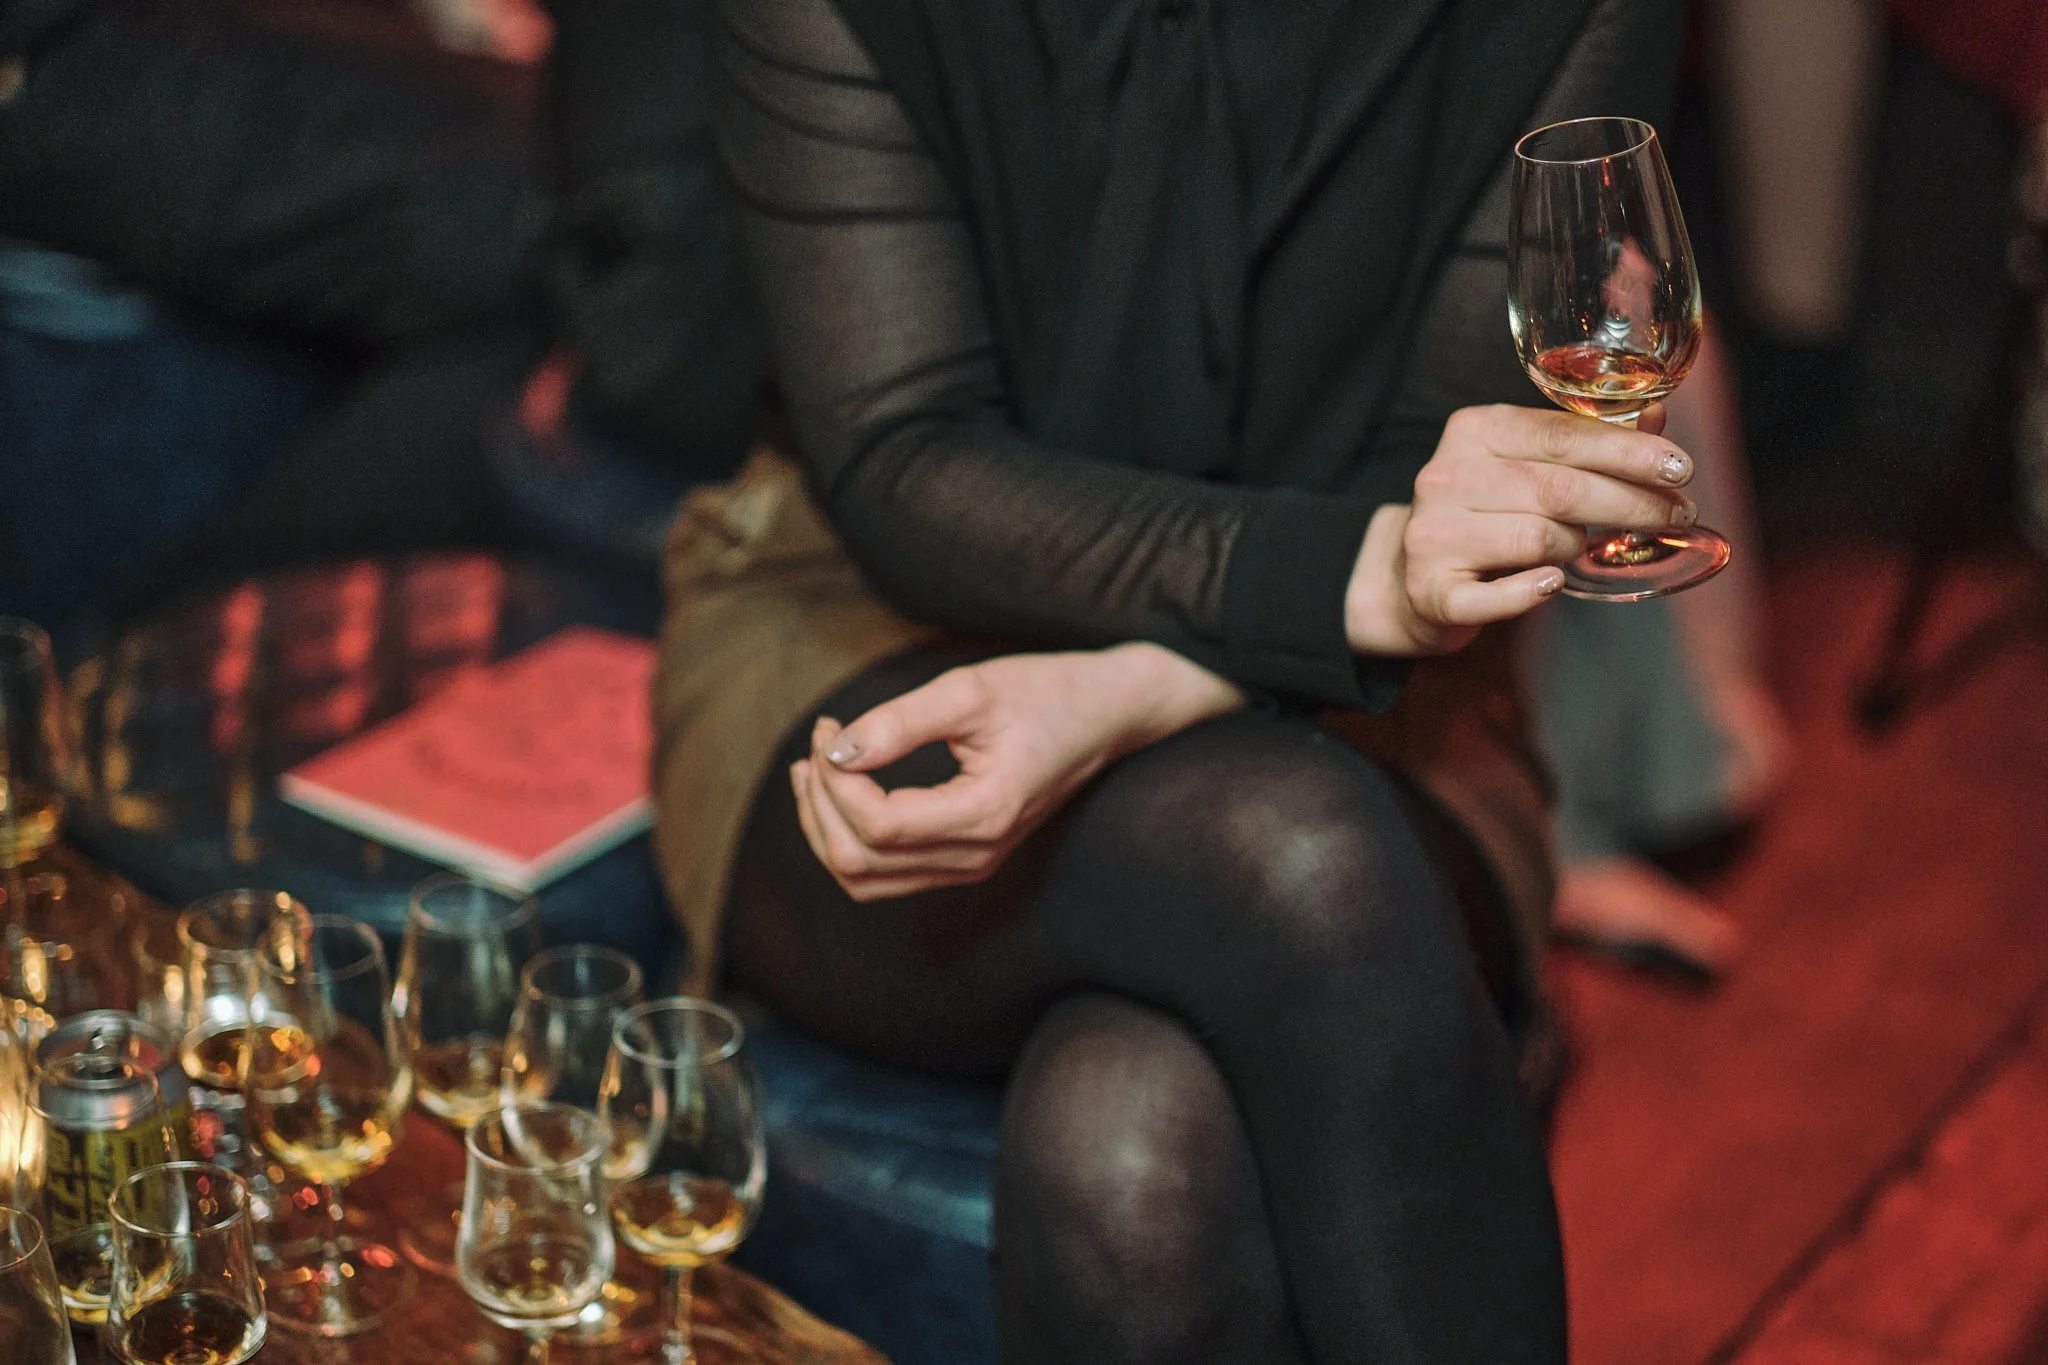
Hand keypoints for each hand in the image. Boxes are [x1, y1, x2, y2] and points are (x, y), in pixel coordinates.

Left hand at [790, 645, 1240, 900]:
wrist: (1105, 716)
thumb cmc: (1045, 694)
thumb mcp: (969, 690)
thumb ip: (899, 722)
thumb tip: (835, 751)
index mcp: (984, 815)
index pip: (877, 826)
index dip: (835, 780)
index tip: (830, 725)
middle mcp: (977, 855)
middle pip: (859, 861)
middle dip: (820, 802)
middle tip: (821, 737)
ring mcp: (970, 864)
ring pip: (862, 878)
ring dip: (824, 826)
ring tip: (814, 765)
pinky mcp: (961, 858)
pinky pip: (883, 873)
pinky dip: (846, 837)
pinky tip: (836, 789)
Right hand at [1345, 403, 1693, 654]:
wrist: (1407, 574)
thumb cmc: (1485, 514)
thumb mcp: (1525, 462)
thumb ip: (1586, 440)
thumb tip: (1657, 416)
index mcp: (1474, 431)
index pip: (1563, 435)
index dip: (1630, 451)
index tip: (1681, 468)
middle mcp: (1446, 476)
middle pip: (1558, 488)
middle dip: (1632, 502)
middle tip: (1677, 514)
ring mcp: (1434, 535)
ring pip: (1536, 538)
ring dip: (1576, 546)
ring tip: (1583, 547)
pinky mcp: (1431, 590)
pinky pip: (1496, 596)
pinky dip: (1531, 592)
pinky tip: (1551, 584)